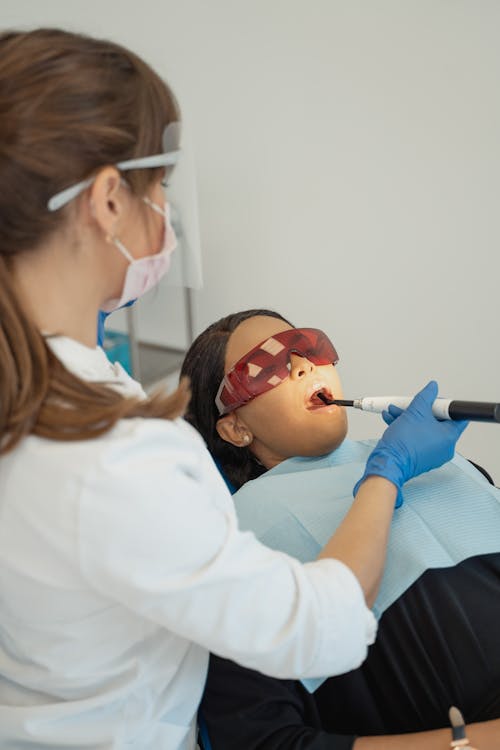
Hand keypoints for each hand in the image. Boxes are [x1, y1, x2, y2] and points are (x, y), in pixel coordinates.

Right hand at [354, 381, 467, 506]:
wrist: (388, 462)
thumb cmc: (403, 444)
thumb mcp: (415, 411)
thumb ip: (426, 397)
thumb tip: (432, 388)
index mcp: (449, 437)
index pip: (456, 416)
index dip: (444, 405)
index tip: (433, 400)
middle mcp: (444, 448)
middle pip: (437, 421)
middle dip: (420, 410)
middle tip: (410, 405)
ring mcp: (432, 453)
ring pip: (423, 429)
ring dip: (408, 417)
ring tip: (395, 411)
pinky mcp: (420, 457)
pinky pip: (417, 438)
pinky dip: (406, 428)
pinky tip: (392, 419)